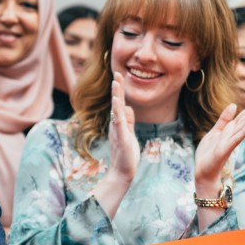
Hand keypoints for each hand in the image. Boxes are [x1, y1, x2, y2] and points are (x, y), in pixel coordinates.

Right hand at [91, 75, 139, 218]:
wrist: (123, 171)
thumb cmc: (126, 154)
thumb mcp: (129, 133)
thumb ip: (128, 121)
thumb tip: (128, 107)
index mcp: (118, 122)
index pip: (118, 103)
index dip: (119, 90)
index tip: (119, 75)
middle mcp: (115, 124)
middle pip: (116, 102)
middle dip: (117, 88)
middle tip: (117, 72)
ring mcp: (117, 130)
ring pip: (116, 110)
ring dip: (116, 96)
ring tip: (116, 82)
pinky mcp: (121, 138)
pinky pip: (119, 122)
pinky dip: (118, 112)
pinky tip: (119, 102)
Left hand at [194, 95, 244, 189]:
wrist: (202, 171)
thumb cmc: (209, 154)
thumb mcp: (215, 132)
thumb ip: (224, 120)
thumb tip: (234, 105)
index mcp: (230, 129)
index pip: (244, 115)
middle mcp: (233, 134)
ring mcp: (230, 141)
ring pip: (244, 126)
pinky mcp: (225, 148)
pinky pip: (237, 138)